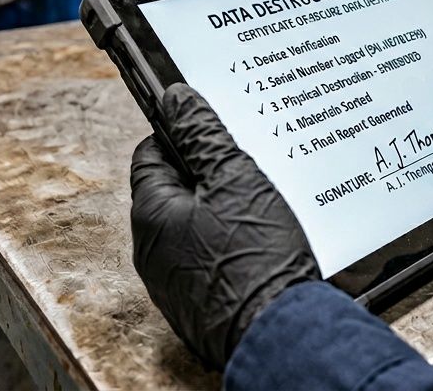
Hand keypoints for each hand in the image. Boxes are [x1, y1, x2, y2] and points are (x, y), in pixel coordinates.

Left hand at [129, 83, 320, 368]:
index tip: (211, 127)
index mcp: (151, 213)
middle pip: (175, 190)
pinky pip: (212, 258)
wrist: (280, 334)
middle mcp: (154, 251)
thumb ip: (203, 134)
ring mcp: (176, 282)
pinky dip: (233, 244)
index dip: (182, 134)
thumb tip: (177, 98)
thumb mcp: (234, 178)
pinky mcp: (201, 303)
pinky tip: (263, 241)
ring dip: (225, 210)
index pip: (151, 153)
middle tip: (247, 165)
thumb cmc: (256, 259)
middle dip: (210, 174)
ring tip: (262, 204)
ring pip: (196, 226)